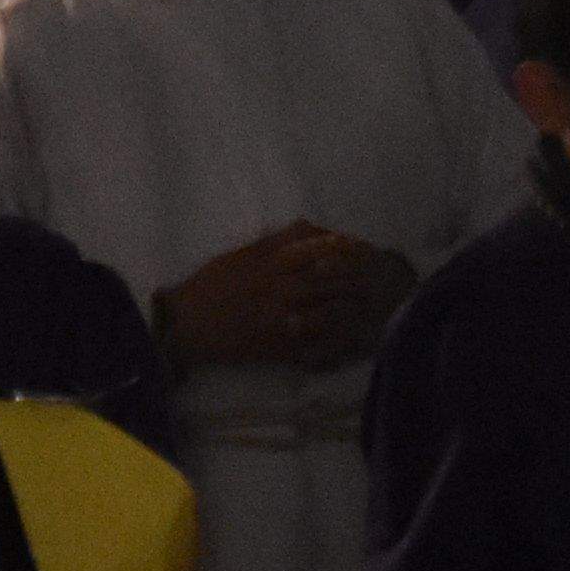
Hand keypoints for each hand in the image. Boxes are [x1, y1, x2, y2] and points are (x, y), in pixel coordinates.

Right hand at [158, 223, 411, 373]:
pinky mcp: (280, 344)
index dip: (347, 248)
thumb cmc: (212, 285)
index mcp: (270, 260)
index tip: (365, 249)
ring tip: (374, 305)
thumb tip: (311, 226)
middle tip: (381, 278)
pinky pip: (316, 341)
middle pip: (331, 278)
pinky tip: (352, 336)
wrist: (187, 324)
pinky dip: (336, 339)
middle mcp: (280, 286)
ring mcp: (281, 317)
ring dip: (354, 307)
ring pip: (329, 308)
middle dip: (358, 277)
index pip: (319, 248)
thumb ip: (276, 239)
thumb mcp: (242, 253)